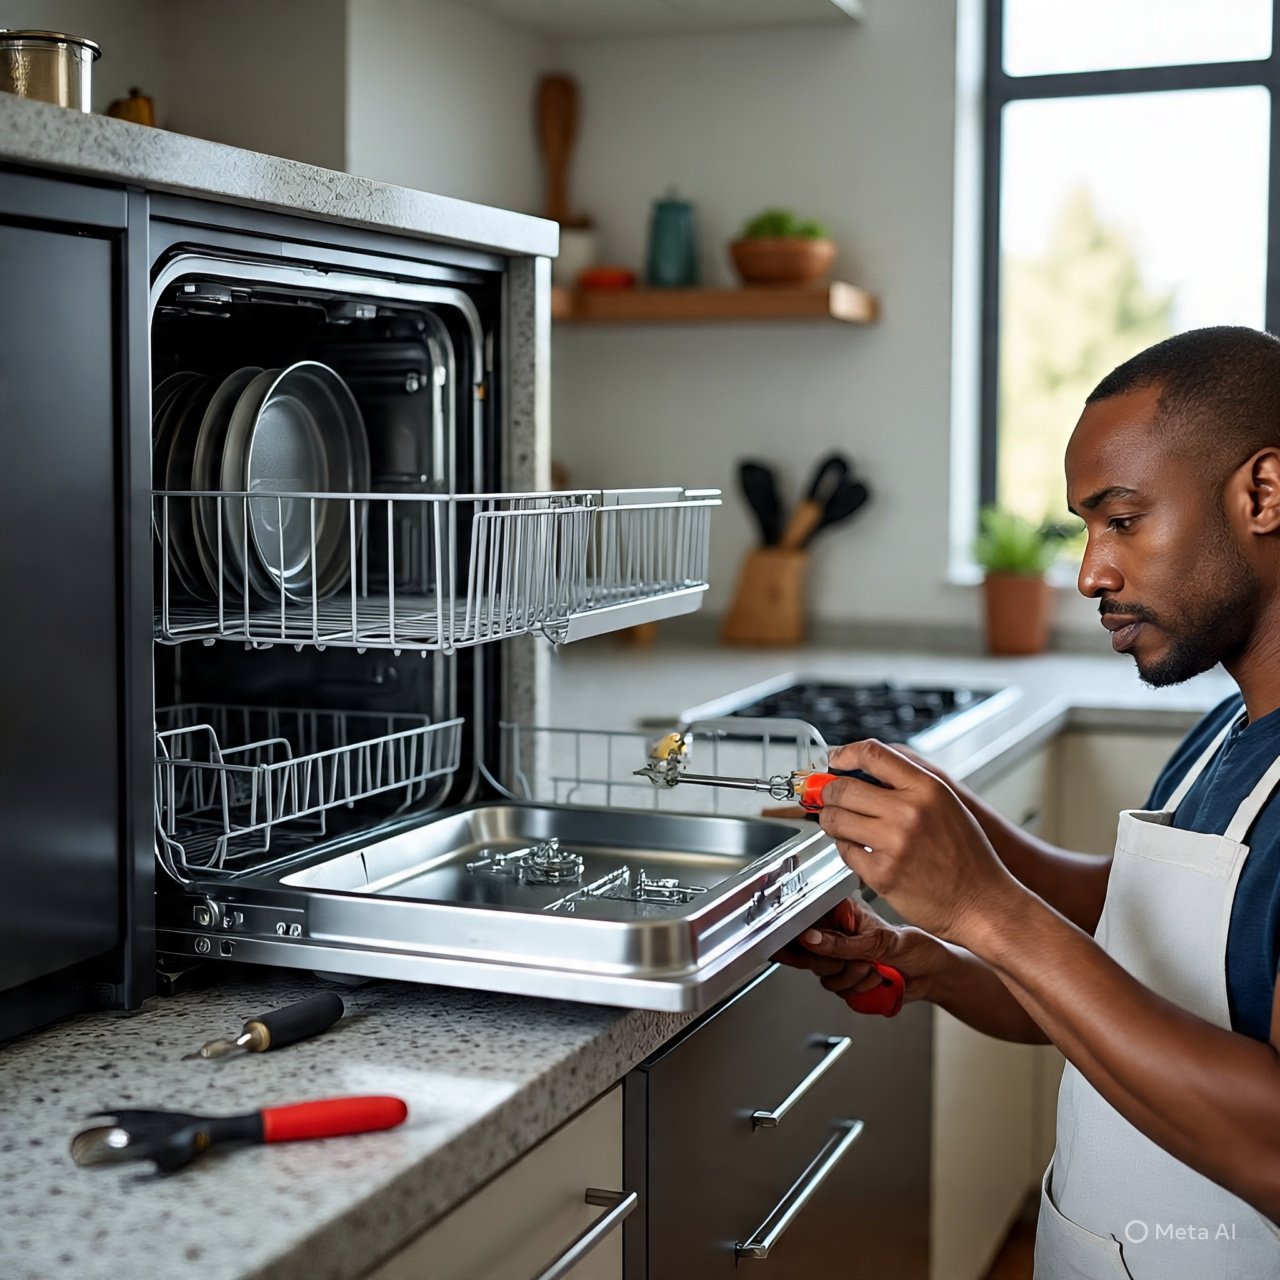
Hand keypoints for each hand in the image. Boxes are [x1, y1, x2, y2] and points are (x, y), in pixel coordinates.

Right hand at [774, 897, 947, 1009]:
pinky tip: (876, 982)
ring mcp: (842, 961)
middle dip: (839, 965)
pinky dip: (861, 992)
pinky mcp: (849, 982)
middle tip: (861, 960)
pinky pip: (840, 994)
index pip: (807, 923)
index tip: (784, 946)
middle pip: (812, 957)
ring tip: (876, 969)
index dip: (796, 937)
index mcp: (843, 916)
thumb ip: (843, 943)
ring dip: (855, 980)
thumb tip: (811, 938)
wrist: (934, 975)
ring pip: (826, 979)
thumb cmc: (917, 948)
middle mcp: (839, 937)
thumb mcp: (880, 942)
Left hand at [818, 739, 1023, 946]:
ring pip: (835, 819)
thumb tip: (860, 771)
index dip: (845, 754)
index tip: (834, 760)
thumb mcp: (945, 805)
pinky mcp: (881, 874)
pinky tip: (861, 851)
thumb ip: (906, 785)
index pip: (872, 753)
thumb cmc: (966, 856)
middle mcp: (909, 812)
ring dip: (831, 820)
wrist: (982, 903)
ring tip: (841, 824)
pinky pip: (844, 851)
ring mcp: (893, 844)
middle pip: (843, 787)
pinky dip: (847, 850)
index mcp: (927, 788)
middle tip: (829, 798)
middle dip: (828, 792)